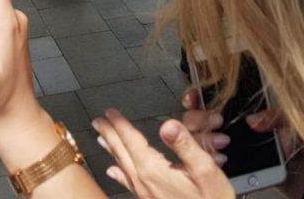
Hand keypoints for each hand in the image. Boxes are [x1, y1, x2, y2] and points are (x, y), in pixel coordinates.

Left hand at [93, 109, 234, 198]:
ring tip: (101, 139)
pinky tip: (113, 172)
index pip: (132, 141)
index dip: (120, 125)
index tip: (110, 113)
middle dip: (110, 135)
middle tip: (98, 122)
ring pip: (122, 166)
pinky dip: (119, 174)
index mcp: (154, 171)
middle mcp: (145, 183)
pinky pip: (128, 183)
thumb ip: (185, 144)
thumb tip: (168, 125)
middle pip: (122, 152)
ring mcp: (145, 194)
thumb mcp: (205, 170)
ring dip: (112, 150)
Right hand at [183, 90, 303, 198]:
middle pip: (197, 119)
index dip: (198, 96)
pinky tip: (221, 160)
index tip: (195, 97)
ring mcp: (226, 149)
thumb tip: (253, 120)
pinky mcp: (229, 169)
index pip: (212, 98)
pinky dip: (210, 161)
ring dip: (204, 139)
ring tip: (222, 144)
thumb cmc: (302, 147)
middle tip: (216, 121)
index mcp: (242, 111)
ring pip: (198, 141)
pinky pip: (208, 164)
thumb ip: (274, 115)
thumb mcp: (292, 122)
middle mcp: (229, 128)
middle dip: (201, 119)